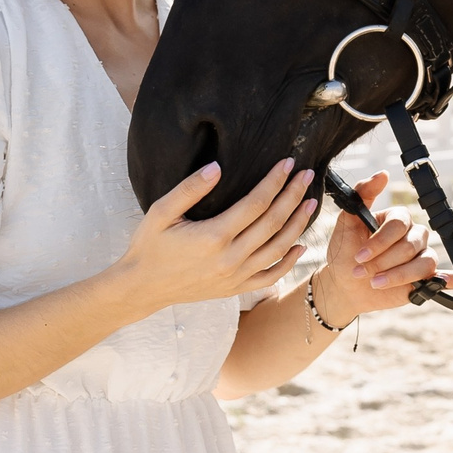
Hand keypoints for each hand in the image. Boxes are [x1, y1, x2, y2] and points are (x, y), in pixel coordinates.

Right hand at [111, 160, 315, 317]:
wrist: (141, 287)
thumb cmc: (149, 246)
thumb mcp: (160, 212)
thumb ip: (189, 189)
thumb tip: (217, 168)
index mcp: (213, 236)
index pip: (255, 203)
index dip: (274, 181)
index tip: (287, 163)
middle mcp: (229, 258)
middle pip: (272, 223)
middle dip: (293, 196)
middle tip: (307, 175)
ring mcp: (235, 276)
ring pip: (277, 249)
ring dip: (298, 224)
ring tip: (311, 203)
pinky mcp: (235, 289)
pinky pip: (269, 276)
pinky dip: (289, 261)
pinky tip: (301, 246)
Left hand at [313, 172, 446, 320]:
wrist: (346, 287)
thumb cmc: (346, 254)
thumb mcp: (346, 223)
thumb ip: (362, 195)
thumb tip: (383, 174)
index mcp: (396, 219)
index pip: (398, 224)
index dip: (380, 241)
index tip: (359, 256)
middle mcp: (413, 234)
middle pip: (410, 244)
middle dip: (383, 261)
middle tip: (362, 272)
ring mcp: (420, 256)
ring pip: (424, 262)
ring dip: (398, 275)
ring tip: (376, 283)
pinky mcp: (425, 277)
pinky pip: (439, 275)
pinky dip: (445, 279)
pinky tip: (445, 282)